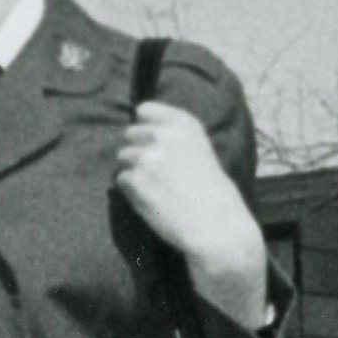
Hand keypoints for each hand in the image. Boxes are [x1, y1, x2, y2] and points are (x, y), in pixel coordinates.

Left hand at [113, 99, 271, 324]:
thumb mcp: (201, 151)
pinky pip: (121, 179)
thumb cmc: (212, 193)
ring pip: (123, 157)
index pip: (144, 110)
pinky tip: (151, 200)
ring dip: (134, 172)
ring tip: (156, 189)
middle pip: (130, 134)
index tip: (153, 142)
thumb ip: (173, 138)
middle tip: (155, 173)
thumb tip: (139, 132)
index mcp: (184, 124)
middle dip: (137, 150)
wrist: (217, 227)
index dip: (144, 126)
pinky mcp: (135, 180)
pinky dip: (131, 190)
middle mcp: (164, 135)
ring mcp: (147, 156)